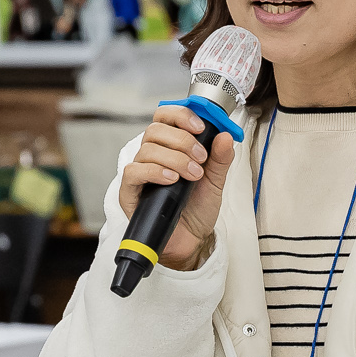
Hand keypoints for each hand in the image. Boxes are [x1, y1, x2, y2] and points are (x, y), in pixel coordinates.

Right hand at [116, 105, 236, 270]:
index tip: (201, 127)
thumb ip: (221, 159)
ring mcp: (140, 173)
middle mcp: (152, 156)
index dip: (181, 115)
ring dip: (175, 159)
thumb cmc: (197, 210)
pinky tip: (172, 180)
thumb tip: (226, 135)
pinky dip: (155, 172)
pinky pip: (133, 172)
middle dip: (182, 140)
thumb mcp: (216, 182)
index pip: (165, 116)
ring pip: (147, 149)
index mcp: (170, 147)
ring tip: (193, 175)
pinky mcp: (130, 192)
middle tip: (201, 159)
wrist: (190, 241)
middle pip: (155, 129)